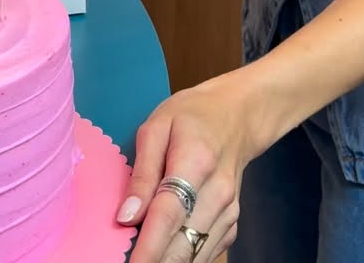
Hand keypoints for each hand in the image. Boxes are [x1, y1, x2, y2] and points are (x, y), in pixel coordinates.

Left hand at [118, 69, 264, 261]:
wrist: (237, 115)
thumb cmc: (192, 116)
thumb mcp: (156, 128)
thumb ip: (142, 174)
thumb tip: (126, 217)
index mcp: (196, 162)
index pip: (169, 215)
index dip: (148, 248)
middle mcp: (218, 193)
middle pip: (184, 244)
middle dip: (156, 261)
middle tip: (128, 261)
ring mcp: (229, 212)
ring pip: (196, 256)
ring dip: (168, 262)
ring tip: (143, 257)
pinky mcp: (232, 224)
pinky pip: (206, 253)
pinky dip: (184, 258)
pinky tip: (164, 252)